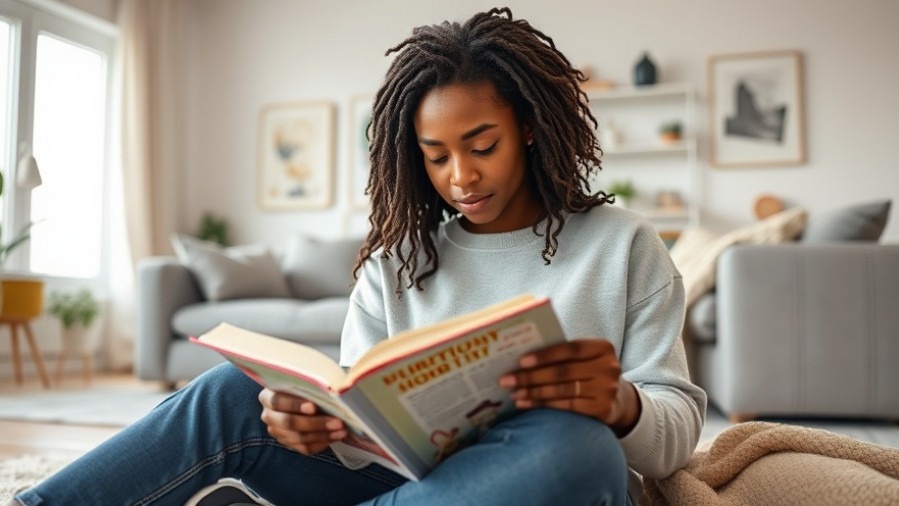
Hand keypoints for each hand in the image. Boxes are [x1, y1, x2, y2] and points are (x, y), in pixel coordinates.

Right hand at [258, 388, 346, 454]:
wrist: (304, 397)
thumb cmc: (305, 385)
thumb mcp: (304, 379)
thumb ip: (309, 383)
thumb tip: (328, 388)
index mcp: (267, 396)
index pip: (277, 401)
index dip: (295, 405)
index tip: (314, 407)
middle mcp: (269, 415)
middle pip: (288, 423)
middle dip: (315, 423)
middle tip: (337, 422)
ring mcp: (277, 432)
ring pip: (298, 438)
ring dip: (322, 435)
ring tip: (341, 430)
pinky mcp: (288, 443)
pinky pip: (304, 448)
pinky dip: (322, 443)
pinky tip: (335, 436)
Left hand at [499, 339, 639, 434]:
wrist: (617, 399)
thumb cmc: (589, 371)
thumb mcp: (584, 358)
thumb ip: (562, 354)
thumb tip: (522, 358)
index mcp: (603, 347)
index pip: (570, 349)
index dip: (545, 355)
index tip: (521, 361)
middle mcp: (609, 368)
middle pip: (563, 372)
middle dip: (531, 376)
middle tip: (507, 379)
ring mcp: (607, 390)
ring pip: (563, 391)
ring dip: (534, 392)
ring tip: (514, 393)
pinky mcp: (603, 410)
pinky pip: (567, 407)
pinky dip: (544, 405)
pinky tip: (526, 404)